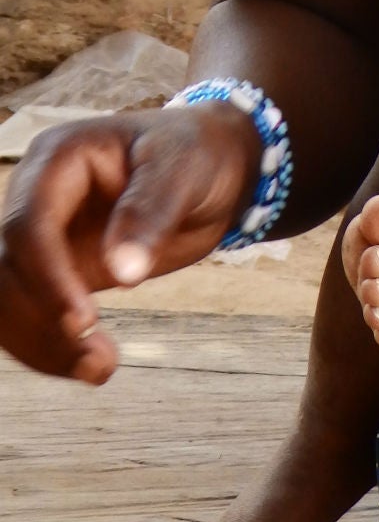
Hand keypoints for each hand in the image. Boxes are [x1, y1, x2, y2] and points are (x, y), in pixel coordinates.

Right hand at [0, 101, 260, 381]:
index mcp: (58, 158)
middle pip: (8, 270)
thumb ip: (151, 212)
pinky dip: (54, 346)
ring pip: (9, 301)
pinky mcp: (57, 271)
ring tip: (101, 369)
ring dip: (44, 344)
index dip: (48, 277)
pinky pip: (33, 314)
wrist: (214, 163)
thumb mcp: (183, 168)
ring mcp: (44, 236)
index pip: (30, 225)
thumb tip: (122, 273)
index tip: (84, 322)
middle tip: (101, 361)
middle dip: (43, 322)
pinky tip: (92, 365)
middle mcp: (37, 197)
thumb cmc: (196, 152)